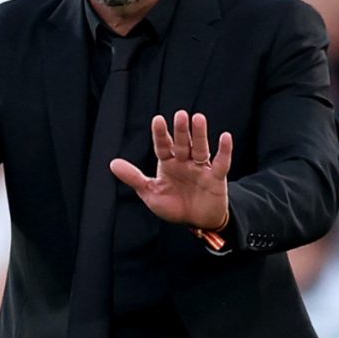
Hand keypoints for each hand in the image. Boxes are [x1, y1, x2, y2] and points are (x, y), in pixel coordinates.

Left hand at [111, 112, 232, 231]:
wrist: (197, 222)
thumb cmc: (174, 206)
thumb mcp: (151, 193)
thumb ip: (134, 178)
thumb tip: (112, 163)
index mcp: (168, 164)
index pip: (163, 146)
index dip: (161, 134)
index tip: (158, 120)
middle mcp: (185, 162)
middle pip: (183, 144)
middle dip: (181, 130)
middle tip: (180, 115)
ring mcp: (201, 168)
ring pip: (200, 149)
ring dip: (199, 135)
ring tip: (198, 118)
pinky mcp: (216, 178)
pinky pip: (220, 163)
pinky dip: (224, 151)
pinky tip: (225, 137)